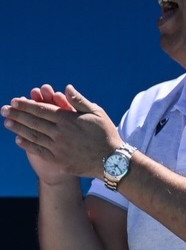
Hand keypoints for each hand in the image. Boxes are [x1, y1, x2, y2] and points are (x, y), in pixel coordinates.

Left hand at [3, 85, 119, 183]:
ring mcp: (57, 147)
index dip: (27, 105)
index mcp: (68, 119)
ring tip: (7, 122)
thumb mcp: (97, 113)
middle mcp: (59, 133)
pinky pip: (38, 150)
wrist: (111, 160)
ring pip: (33, 135)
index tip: (15, 101)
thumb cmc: (106, 133)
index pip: (42, 110)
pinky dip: (27, 144)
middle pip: (33, 122)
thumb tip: (66, 88)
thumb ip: (79, 101)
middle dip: (17, 114)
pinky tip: (18, 140)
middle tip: (4, 109)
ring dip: (18, 128)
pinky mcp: (58, 159)